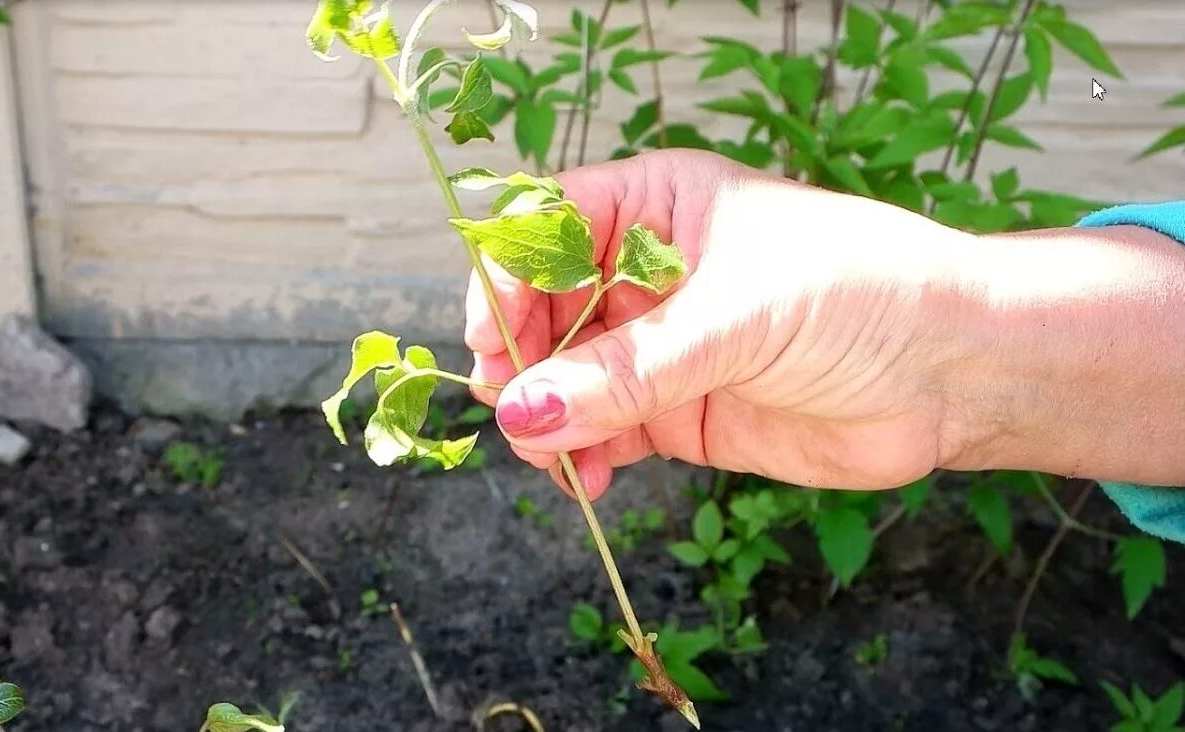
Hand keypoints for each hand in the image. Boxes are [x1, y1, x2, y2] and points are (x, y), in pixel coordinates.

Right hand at [465, 149, 977, 498]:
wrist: (955, 373)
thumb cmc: (863, 294)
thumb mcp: (739, 315)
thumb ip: (631, 369)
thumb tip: (525, 409)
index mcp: (656, 207)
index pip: (546, 227)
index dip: (509, 277)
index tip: (495, 336)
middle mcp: (646, 273)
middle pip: (540, 308)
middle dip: (520, 357)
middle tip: (514, 402)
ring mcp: (659, 347)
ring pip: (563, 378)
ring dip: (545, 416)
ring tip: (553, 453)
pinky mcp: (676, 413)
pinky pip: (601, 432)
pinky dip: (580, 456)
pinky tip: (587, 475)